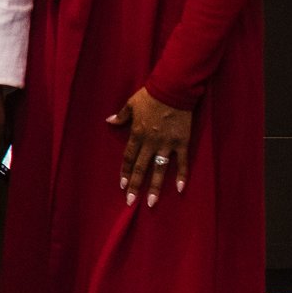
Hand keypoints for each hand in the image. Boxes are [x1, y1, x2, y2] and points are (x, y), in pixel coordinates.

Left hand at [109, 86, 193, 206]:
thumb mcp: (130, 104)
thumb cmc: (150, 96)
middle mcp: (150, 142)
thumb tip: (109, 121)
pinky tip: (179, 188)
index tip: (123, 186)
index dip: (126, 172)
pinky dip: (182, 175)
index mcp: (137, 134)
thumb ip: (121, 116)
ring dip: (155, 186)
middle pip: (141, 167)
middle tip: (130, 201)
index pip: (129, 158)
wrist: (172, 90)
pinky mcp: (182, 142)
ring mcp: (167, 144)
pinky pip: (182, 161)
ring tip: (151, 202)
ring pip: (159, 169)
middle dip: (136, 185)